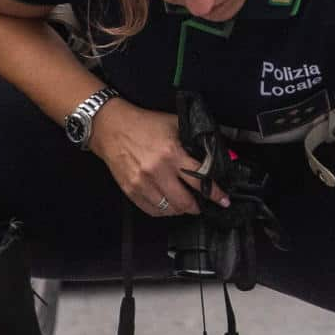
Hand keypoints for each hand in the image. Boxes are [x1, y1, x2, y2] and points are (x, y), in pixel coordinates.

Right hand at [90, 100, 216, 217]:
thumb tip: (221, 150)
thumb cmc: (144, 124)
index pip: (200, 179)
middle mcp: (157, 170)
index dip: (215, 193)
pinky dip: (163, 211)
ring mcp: (142, 183)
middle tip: (202, 204)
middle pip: (185, 201)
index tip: (223, 200)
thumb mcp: (174, 123)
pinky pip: (152, 210)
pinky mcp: (130, 190)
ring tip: (184, 203)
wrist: (111, 127)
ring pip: (169, 209)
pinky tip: (168, 205)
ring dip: (180, 209)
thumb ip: (197, 138)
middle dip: (198, 206)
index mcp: (172, 153)